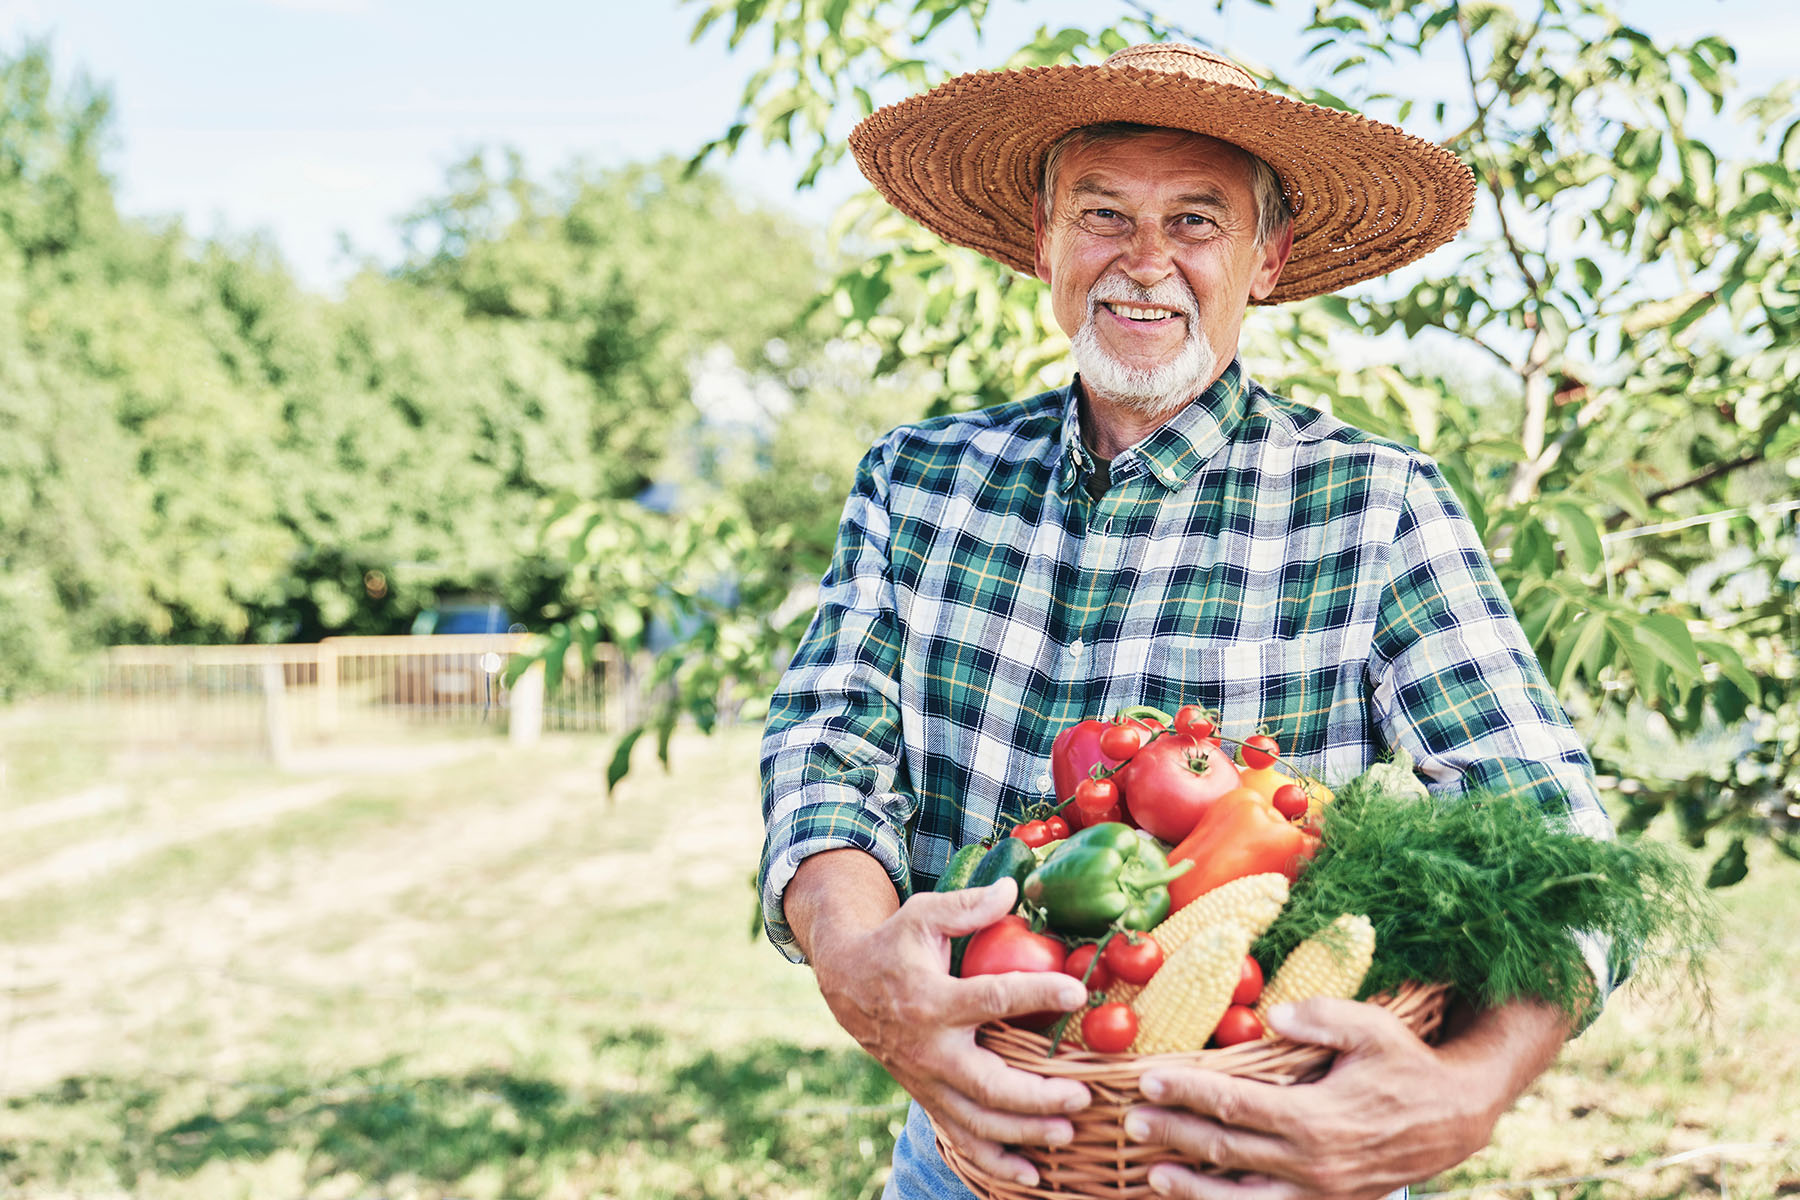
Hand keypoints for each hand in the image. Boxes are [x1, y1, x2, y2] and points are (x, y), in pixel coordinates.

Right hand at [809, 878, 1091, 1186]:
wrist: (846, 984)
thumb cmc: (894, 945)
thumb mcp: (922, 914)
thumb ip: (967, 907)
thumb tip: (1014, 889)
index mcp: (933, 999)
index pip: (991, 999)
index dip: (1036, 993)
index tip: (1078, 992)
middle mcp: (931, 1048)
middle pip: (988, 1085)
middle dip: (1037, 1097)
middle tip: (1083, 1093)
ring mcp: (928, 1081)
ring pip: (978, 1122)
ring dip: (1025, 1134)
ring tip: (1069, 1133)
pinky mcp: (928, 1098)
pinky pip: (961, 1140)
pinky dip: (996, 1164)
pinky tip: (1033, 1177)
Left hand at [1122, 996, 1569, 1198]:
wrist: (1455, 1118)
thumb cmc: (1406, 1063)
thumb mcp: (1371, 1028)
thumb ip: (1320, 1017)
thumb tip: (1271, 1013)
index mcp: (1316, 1117)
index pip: (1234, 1104)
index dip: (1188, 1091)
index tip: (1149, 1078)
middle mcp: (1312, 1163)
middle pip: (1226, 1151)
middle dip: (1174, 1134)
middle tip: (1132, 1121)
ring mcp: (1319, 1191)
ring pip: (1242, 1198)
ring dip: (1193, 1188)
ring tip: (1152, 1175)